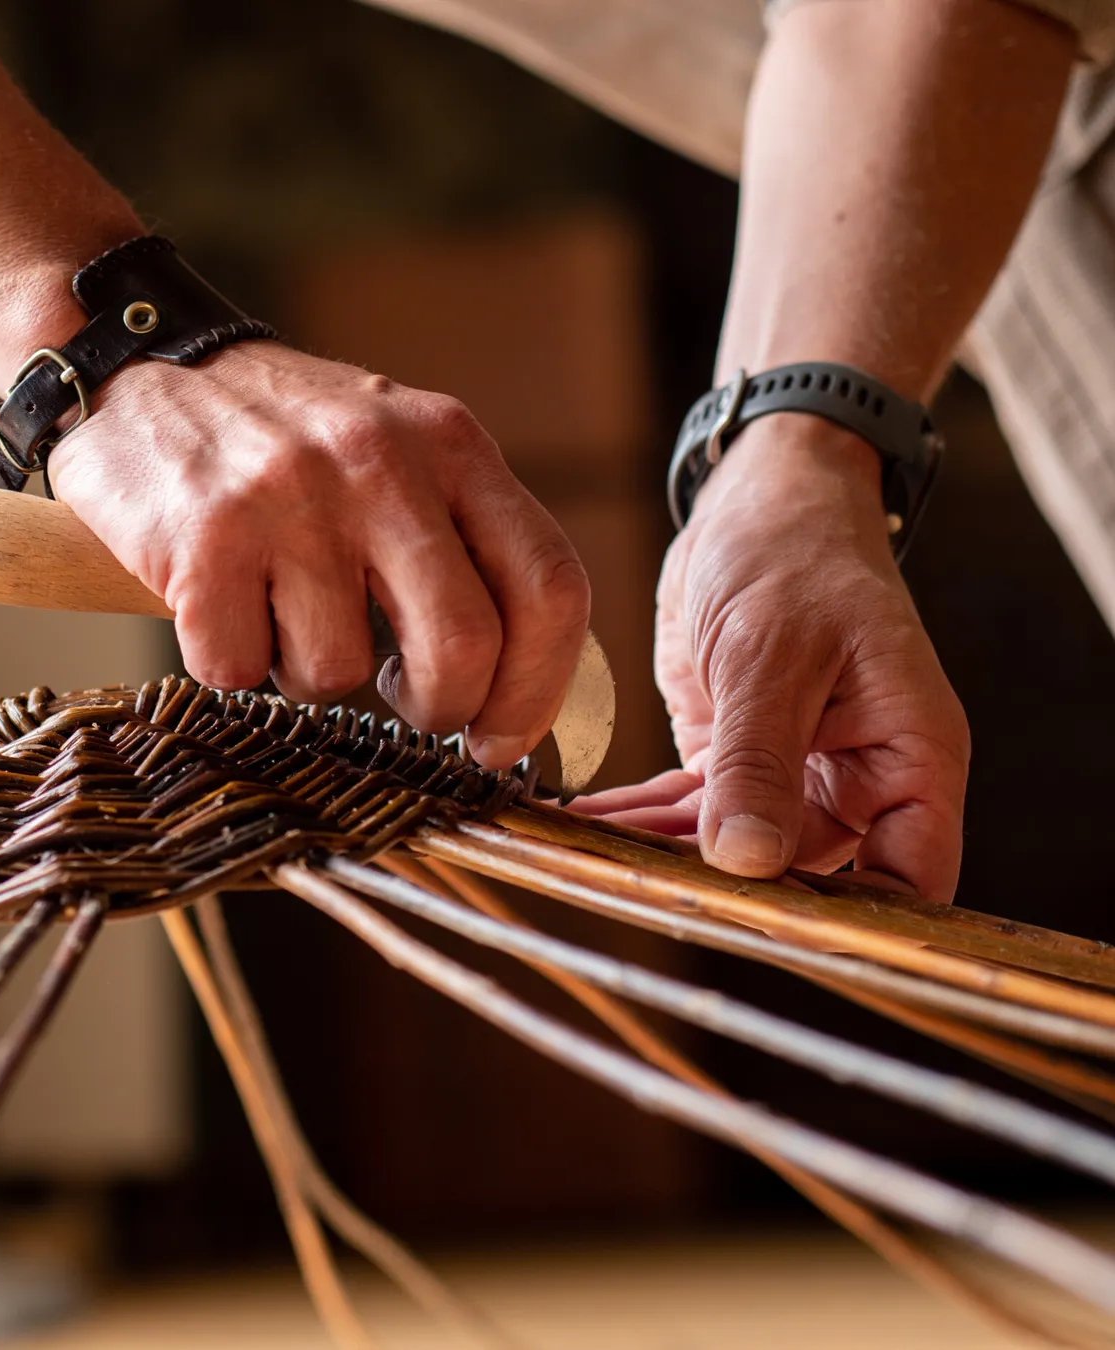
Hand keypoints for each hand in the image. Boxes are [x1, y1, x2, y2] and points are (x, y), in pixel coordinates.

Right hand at [46, 342, 590, 766]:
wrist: (144, 364)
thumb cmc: (285, 437)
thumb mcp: (400, 448)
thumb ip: (463, 538)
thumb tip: (514, 686)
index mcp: (450, 444)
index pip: (549, 587)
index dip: (538, 688)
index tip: (501, 738)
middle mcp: (380, 463)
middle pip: (464, 646)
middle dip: (441, 709)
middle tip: (410, 707)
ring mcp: (291, 501)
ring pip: (338, 672)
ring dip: (309, 673)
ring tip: (283, 611)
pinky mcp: (205, 541)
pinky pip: (240, 670)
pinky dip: (230, 661)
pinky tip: (221, 603)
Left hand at [578, 417, 968, 900]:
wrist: (756, 501)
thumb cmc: (794, 556)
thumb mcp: (772, 655)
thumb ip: (758, 759)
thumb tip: (748, 860)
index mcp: (911, 760)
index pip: (910, 882)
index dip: (853, 925)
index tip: (765, 931)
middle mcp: (860, 780)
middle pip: (804, 878)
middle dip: (724, 890)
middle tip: (638, 893)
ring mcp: (794, 773)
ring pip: (732, 849)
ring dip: (661, 856)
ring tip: (587, 859)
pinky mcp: (733, 758)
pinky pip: (689, 811)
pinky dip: (639, 821)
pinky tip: (582, 827)